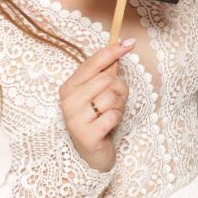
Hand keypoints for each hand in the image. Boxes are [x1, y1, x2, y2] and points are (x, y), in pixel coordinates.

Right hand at [59, 38, 134, 171]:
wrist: (91, 154)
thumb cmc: (96, 119)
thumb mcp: (98, 94)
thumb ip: (105, 74)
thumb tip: (119, 50)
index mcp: (69, 87)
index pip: (93, 62)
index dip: (113, 51)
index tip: (130, 43)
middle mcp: (68, 101)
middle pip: (107, 79)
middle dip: (120, 88)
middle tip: (116, 100)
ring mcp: (75, 118)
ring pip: (111, 97)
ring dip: (119, 105)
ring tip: (111, 114)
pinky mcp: (86, 134)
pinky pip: (113, 115)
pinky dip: (117, 118)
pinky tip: (109, 125)